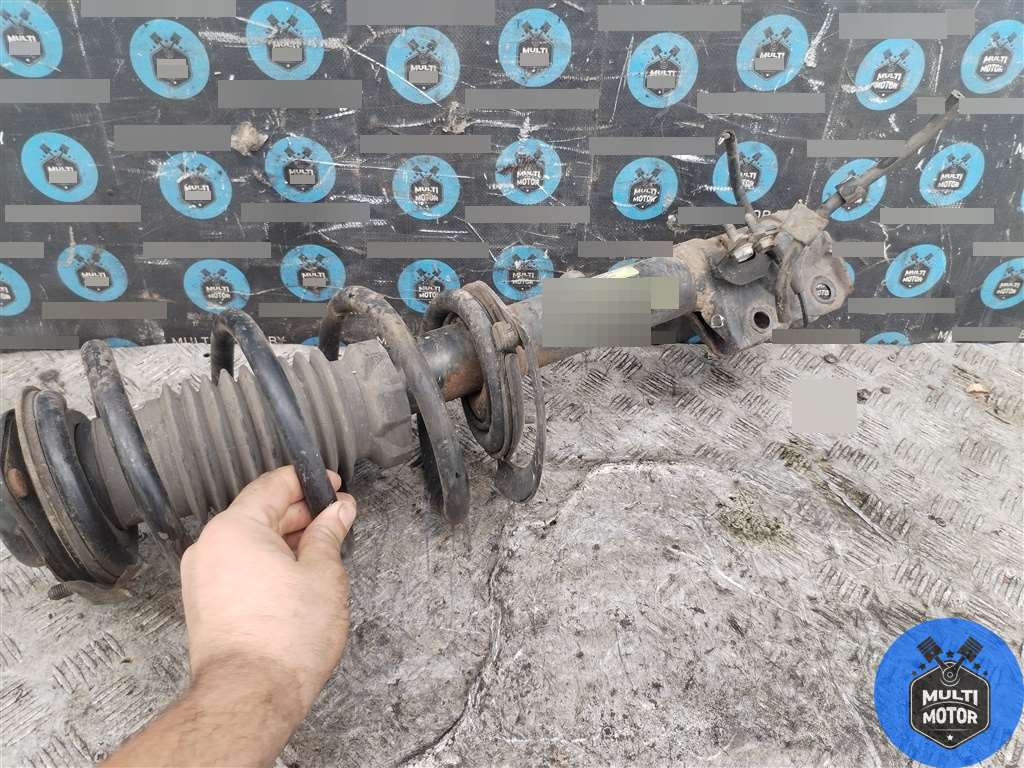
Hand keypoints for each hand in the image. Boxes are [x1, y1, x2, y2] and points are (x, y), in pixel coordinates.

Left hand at [180, 466, 355, 719]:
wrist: (250, 695)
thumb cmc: (284, 640)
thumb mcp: (323, 574)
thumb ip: (329, 534)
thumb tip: (338, 512)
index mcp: (235, 528)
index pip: (273, 484)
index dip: (308, 481)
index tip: (331, 487)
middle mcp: (210, 547)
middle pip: (259, 512)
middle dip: (301, 513)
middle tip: (336, 519)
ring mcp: (203, 577)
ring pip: (249, 541)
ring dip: (285, 539)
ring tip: (322, 550)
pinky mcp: (206, 603)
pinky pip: (238, 566)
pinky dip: (267, 563)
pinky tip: (296, 576)